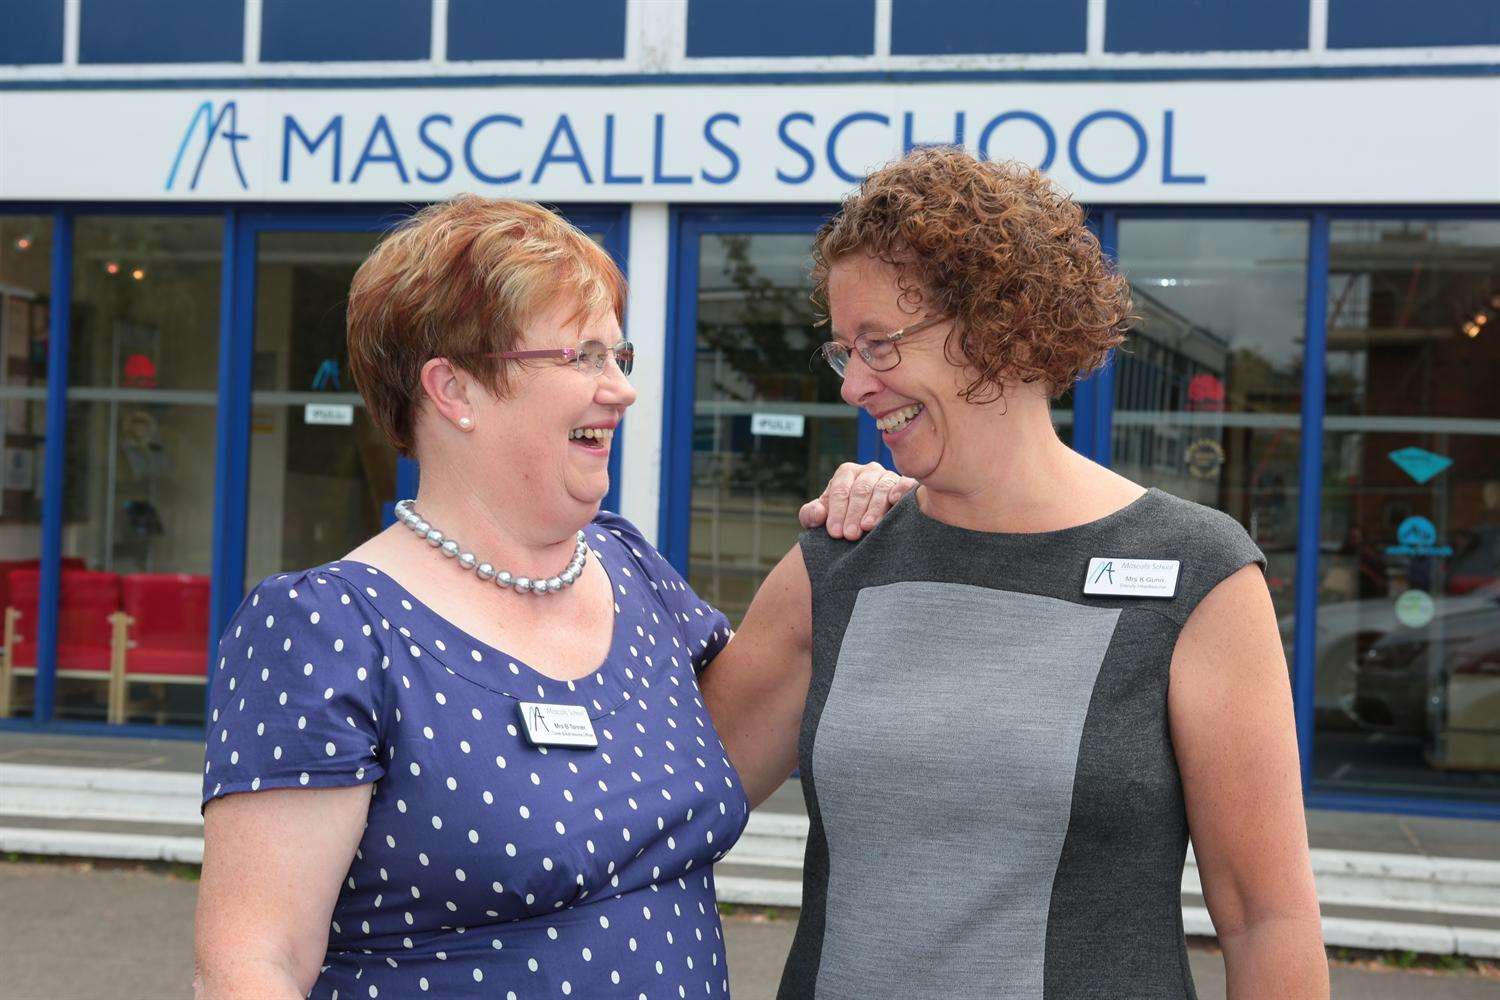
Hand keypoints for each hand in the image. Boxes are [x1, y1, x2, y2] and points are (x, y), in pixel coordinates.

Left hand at [799, 462, 916, 539]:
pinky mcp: (906, 485)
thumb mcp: (822, 519)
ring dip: (874, 509)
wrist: (861, 526)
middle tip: (851, 535)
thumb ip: (811, 515)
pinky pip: (905, 484)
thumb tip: (819, 513)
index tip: (836, 532)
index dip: (837, 511)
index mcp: (847, 473)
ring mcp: (889, 477)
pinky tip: (895, 502)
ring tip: (868, 527)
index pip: (840, 489)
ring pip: (882, 488)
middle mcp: (869, 471)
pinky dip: (901, 491)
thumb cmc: (841, 520)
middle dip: (854, 513)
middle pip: (861, 489)